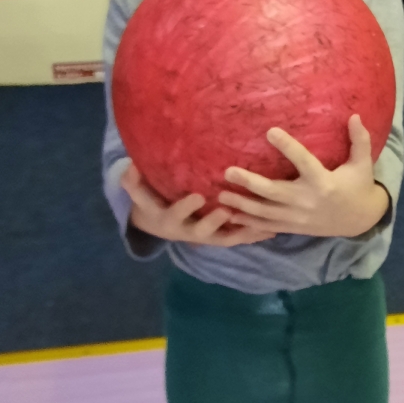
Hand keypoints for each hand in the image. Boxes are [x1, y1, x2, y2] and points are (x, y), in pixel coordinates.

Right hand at [120, 163, 277, 247]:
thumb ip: (133, 181)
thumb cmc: (153, 202)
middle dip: (215, 222)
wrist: (161, 224)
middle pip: (203, 232)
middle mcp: (189, 231)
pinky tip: (275, 229)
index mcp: (169, 219)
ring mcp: (206, 236)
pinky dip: (254, 235)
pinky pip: (238, 238)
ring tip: (263, 225)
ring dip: (244, 232)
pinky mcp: (220, 237)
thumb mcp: (140, 193)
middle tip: (229, 210)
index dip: (186, 208)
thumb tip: (128, 164)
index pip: (176, 214)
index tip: (197, 196)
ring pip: (226, 238)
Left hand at [218, 115, 389, 238]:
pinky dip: (249, 223)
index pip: (303, 161)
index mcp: (323, 181)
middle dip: (250, 183)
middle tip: (228, 171)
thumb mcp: (363, 164)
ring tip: (221, 196)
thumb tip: (355, 115)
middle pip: (274, 191)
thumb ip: (359, 140)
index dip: (287, 146)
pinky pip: (268, 226)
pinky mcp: (294, 227)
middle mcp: (308, 200)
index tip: (269, 131)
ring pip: (266, 212)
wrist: (360, 220)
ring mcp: (299, 217)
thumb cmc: (359, 186)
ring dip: (242, 204)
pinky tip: (231, 216)